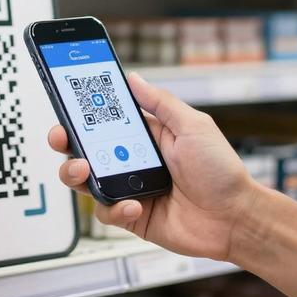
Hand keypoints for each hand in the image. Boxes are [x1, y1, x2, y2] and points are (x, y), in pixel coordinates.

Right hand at [48, 72, 259, 260]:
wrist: (235, 218)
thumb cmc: (221, 170)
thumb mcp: (193, 126)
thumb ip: (160, 103)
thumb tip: (133, 78)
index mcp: (147, 135)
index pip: (106, 120)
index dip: (84, 112)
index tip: (67, 103)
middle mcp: (134, 161)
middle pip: (87, 149)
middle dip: (67, 141)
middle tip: (61, 137)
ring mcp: (130, 189)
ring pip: (87, 181)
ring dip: (77, 173)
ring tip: (84, 170)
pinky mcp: (133, 217)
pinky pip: (108, 212)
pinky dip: (114, 207)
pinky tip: (134, 204)